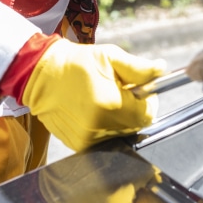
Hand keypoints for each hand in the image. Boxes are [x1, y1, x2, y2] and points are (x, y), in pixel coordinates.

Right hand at [21, 40, 162, 151]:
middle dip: (134, 109)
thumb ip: (138, 68)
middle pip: (135, 126)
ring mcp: (88, 138)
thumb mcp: (110, 57)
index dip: (149, 102)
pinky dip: (104, 127)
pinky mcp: (78, 144)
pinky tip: (93, 110)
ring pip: (120, 134)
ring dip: (119, 119)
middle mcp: (100, 126)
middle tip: (122, 91)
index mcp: (112, 104)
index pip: (147, 115)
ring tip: (105, 99)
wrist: (42, 75)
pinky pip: (103, 140)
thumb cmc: (77, 63)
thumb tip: (161, 70)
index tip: (141, 91)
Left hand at [35, 152, 178, 202]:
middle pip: (148, 164)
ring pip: (137, 157)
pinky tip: (112, 169)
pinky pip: (126, 149)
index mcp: (135, 173)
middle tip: (128, 190)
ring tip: (117, 179)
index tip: (145, 193)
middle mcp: (129, 154)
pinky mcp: (110, 141)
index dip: (154, 186)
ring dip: (133, 168)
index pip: (158, 176)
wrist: (66, 190)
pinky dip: (124, 159)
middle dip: (143, 178)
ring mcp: (119, 145)